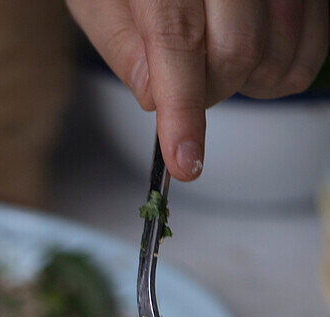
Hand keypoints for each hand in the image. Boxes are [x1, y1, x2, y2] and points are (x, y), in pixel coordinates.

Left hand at [66, 0, 328, 180]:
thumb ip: (120, 42)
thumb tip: (154, 97)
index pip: (179, 40)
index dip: (183, 109)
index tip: (184, 161)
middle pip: (236, 54)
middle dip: (207, 93)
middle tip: (182, 85)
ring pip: (276, 55)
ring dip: (243, 84)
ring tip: (213, 64)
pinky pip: (311, 47)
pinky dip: (282, 72)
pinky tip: (250, 60)